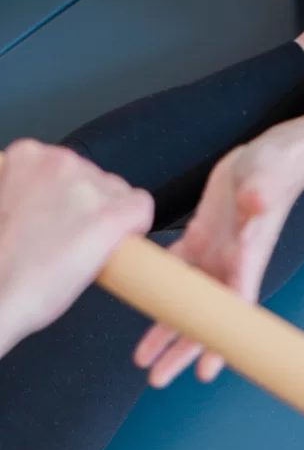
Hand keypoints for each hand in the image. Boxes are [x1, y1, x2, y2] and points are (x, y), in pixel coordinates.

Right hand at [0, 139, 153, 355]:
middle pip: (101, 179)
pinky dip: (137, 227)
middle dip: (94, 208)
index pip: (74, 167)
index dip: (76, 198)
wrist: (0, 292)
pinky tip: (118, 245)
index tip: (69, 217)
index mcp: (29, 156)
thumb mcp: (10, 204)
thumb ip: (36, 192)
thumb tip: (59, 205)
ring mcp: (87, 188)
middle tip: (75, 239)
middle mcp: (61, 162)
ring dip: (113, 219)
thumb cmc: (2, 260)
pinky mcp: (110, 216)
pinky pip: (142, 209)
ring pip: (122, 194)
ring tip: (86, 247)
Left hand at [134, 133, 303, 386]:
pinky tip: (142, 303)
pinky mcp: (201, 239)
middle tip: (156, 380)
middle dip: (179, 352)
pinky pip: (176, 270)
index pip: (230, 314)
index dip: (217, 346)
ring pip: (184, 305)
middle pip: (202, 322)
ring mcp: (213, 258)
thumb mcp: (265, 184)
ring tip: (142, 358)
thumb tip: (257, 204)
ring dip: (164, 330)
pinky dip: (160, 289)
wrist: (272, 158)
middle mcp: (228, 270)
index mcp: (245, 264)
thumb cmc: (273, 172)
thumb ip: (260, 199)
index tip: (203, 374)